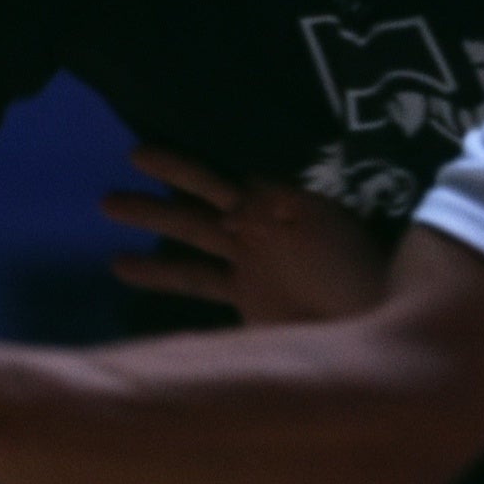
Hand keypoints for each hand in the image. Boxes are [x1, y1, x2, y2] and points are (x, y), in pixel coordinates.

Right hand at [100, 147, 388, 325]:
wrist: (377, 331)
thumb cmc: (364, 280)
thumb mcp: (334, 237)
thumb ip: (295, 213)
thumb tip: (261, 191)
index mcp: (282, 206)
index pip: (230, 176)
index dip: (191, 167)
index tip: (149, 152)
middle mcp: (262, 226)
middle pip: (203, 196)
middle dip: (167, 179)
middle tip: (130, 159)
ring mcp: (252, 259)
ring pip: (191, 231)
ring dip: (152, 217)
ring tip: (106, 203)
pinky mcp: (247, 296)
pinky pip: (194, 280)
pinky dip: (157, 273)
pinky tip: (120, 266)